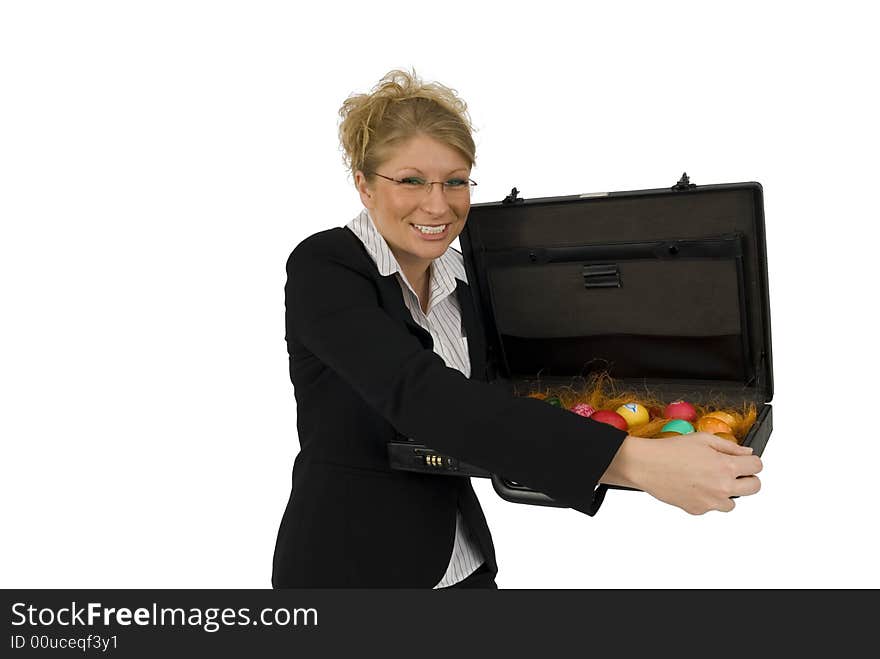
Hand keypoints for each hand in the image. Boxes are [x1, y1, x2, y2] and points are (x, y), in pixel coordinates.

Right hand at [605, 432, 762, 514]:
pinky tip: (694, 487)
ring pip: (733, 503)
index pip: (757, 467)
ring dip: (727, 492)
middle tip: (735, 473)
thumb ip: (729, 446)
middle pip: (755, 488)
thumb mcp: (702, 439)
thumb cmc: (670, 450)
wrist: (646, 465)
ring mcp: (710, 502)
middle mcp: (722, 487)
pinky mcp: (697, 510)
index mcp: (726, 466)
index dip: (752, 462)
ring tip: (709, 481)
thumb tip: (746, 453)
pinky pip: (711, 507)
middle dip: (748, 479)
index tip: (745, 461)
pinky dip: (707, 499)